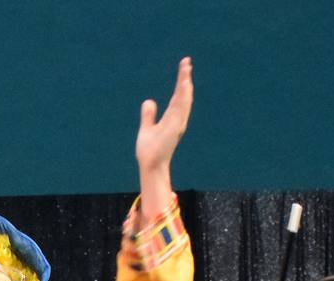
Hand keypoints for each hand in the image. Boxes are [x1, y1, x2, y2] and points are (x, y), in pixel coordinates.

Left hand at [135, 57, 193, 177]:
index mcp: (172, 118)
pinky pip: (181, 109)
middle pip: (183, 95)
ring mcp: (177, 123)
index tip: (183, 67)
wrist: (150, 166)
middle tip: (186, 61)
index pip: (177, 96)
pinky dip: (183, 97)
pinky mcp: (174, 127)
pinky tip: (184, 85)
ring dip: (185, 84)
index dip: (181, 82)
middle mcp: (177, 119)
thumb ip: (149, 115)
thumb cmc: (150, 151)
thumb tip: (149, 101)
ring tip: (186, 69)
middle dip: (185, 78)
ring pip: (183, 99)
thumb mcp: (147, 128)